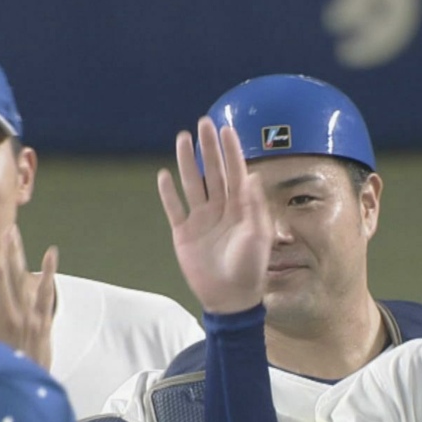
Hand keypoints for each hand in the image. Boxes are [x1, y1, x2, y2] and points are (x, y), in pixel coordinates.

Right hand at [158, 118, 270, 313]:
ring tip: (183, 138)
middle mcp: (221, 208)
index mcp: (241, 207)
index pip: (235, 172)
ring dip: (188, 161)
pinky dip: (168, 193)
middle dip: (209, 147)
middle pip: (213, 171)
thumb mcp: (258, 236)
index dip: (231, 150)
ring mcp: (201, 219)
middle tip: (204, 122)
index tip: (226, 128)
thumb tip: (252, 175)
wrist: (229, 298)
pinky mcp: (184, 233)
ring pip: (193, 183)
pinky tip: (164, 174)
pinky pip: (174, 208)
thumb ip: (254, 206)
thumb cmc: (250, 268)